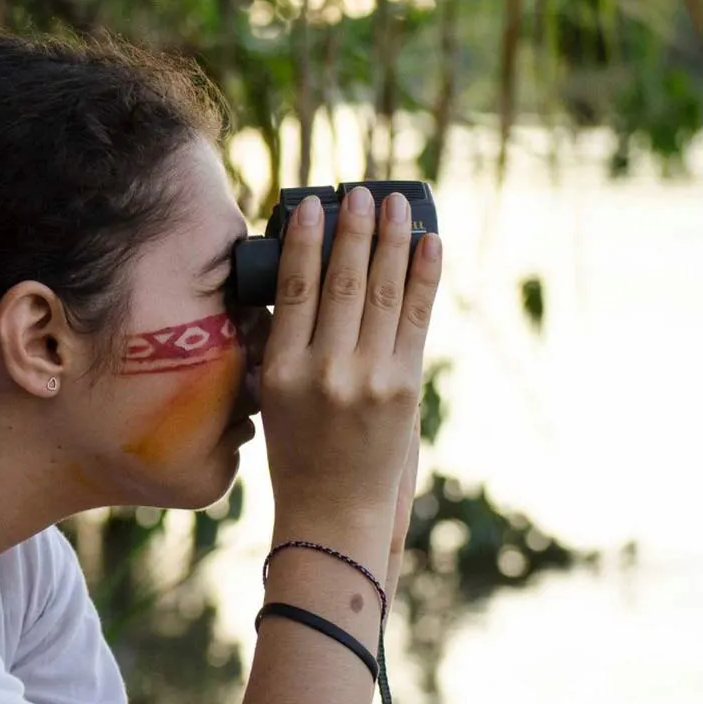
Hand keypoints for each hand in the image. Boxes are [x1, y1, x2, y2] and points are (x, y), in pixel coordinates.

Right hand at [259, 188, 441, 573]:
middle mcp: (324, 369)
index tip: (314, 205)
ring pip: (380, 292)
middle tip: (361, 192)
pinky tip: (429, 244)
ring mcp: (368, 378)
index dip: (307, 241)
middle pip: (342, 281)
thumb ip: (284, 344)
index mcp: (281, 370)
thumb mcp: (272, 398)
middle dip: (355, 230)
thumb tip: (304, 279)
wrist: (335, 511)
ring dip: (392, 241)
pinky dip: (424, 277)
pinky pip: (415, 318)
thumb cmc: (298, 452)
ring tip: (396, 204)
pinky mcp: (404, 388)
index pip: (296, 288)